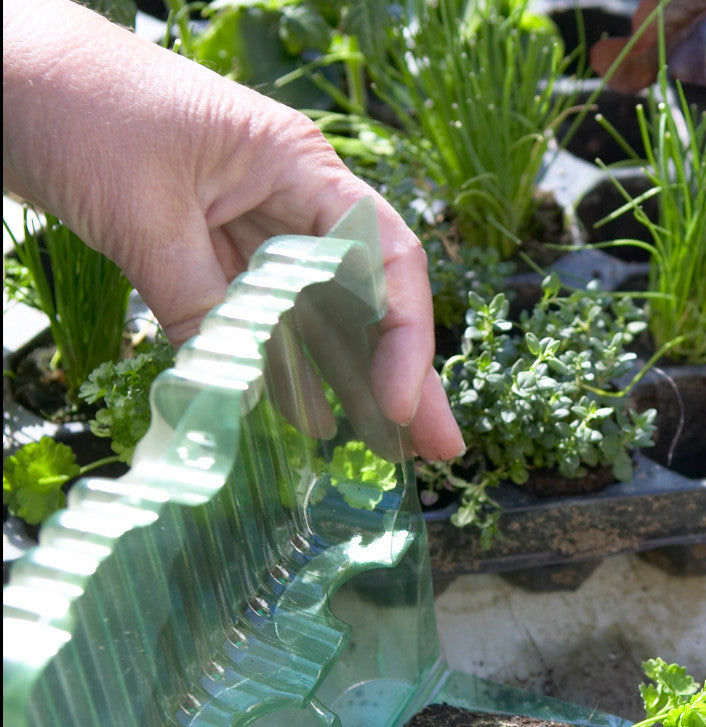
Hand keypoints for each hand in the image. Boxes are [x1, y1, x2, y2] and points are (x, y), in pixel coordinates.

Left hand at [2, 0, 463, 461]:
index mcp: (295, 164)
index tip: (397, 406)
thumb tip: (246, 399)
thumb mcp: (144, 216)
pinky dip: (280, 370)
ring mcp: (248, 226)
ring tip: (390, 451)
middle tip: (439, 451)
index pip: (383, 258)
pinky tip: (304, 418)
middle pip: (366, 297)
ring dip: (350, 383)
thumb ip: (201, 308)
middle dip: (405, 375)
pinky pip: (259, 322)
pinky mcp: (207, 251)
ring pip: (318, 316)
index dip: (403, 338)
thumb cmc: (75, 105)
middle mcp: (287, 197)